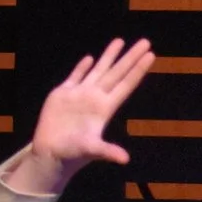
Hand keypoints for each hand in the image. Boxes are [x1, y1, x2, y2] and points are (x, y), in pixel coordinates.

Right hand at [11, 38, 154, 194]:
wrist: (50, 154)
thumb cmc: (72, 153)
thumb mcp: (91, 150)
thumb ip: (107, 151)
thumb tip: (125, 160)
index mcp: (105, 108)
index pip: (126, 84)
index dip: (138, 70)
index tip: (151, 55)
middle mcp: (95, 98)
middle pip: (117, 72)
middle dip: (130, 57)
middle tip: (146, 41)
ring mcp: (79, 95)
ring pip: (98, 70)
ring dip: (109, 56)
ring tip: (120, 41)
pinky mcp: (62, 95)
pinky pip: (75, 77)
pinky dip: (82, 67)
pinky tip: (90, 58)